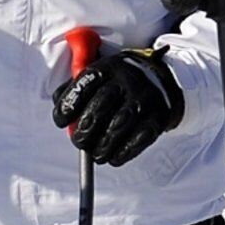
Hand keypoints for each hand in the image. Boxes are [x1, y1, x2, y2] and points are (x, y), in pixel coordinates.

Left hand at [51, 45, 185, 166]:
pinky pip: (138, 140)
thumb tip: (61, 111)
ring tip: (96, 154)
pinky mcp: (158, 117)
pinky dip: (123, 153)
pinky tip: (114, 157)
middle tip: (79, 141)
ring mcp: (144, 98)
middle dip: (84, 130)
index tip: (61, 121)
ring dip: (102, 146)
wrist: (163, 80)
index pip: (84, 85)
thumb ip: (77, 90)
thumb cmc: (120, 83)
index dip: (68, 105)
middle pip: (99, 107)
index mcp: (108, 67)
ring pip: (118, 126)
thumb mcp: (100, 75)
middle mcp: (127, 80)